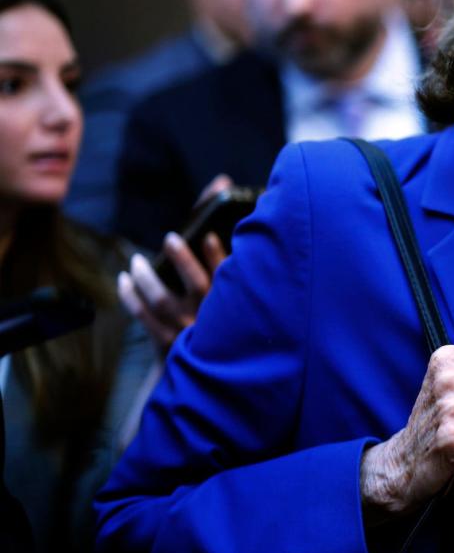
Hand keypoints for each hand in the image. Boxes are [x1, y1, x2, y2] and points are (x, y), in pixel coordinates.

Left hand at [117, 175, 232, 351]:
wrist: (210, 370)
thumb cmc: (220, 312)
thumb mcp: (229, 284)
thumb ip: (224, 236)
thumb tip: (222, 182)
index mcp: (231, 302)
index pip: (227, 276)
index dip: (217, 256)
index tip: (206, 237)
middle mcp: (212, 318)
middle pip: (197, 287)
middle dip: (183, 262)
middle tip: (170, 239)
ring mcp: (188, 332)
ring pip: (163, 303)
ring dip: (147, 280)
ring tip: (136, 263)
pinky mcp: (167, 344)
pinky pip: (143, 319)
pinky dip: (130, 299)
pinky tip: (123, 282)